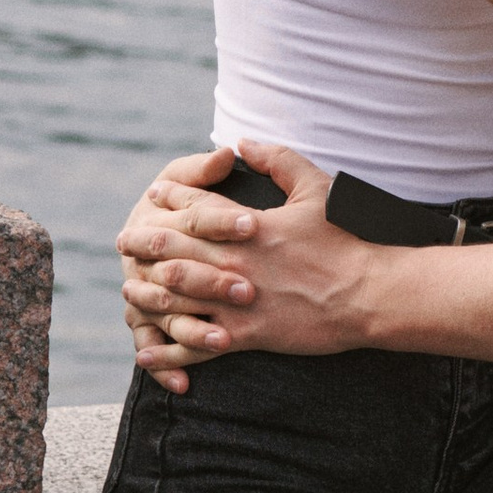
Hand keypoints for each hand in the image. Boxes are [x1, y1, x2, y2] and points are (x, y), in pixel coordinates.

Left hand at [115, 138, 372, 380]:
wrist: (369, 293)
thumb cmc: (345, 239)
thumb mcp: (315, 188)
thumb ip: (277, 160)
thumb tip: (242, 141)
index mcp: (249, 224)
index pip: (196, 204)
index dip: (170, 197)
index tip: (154, 195)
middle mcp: (235, 260)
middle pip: (173, 247)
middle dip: (143, 241)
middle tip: (124, 240)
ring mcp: (237, 299)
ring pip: (175, 295)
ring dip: (147, 291)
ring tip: (128, 288)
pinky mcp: (245, 335)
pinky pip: (194, 344)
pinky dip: (167, 350)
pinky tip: (145, 351)